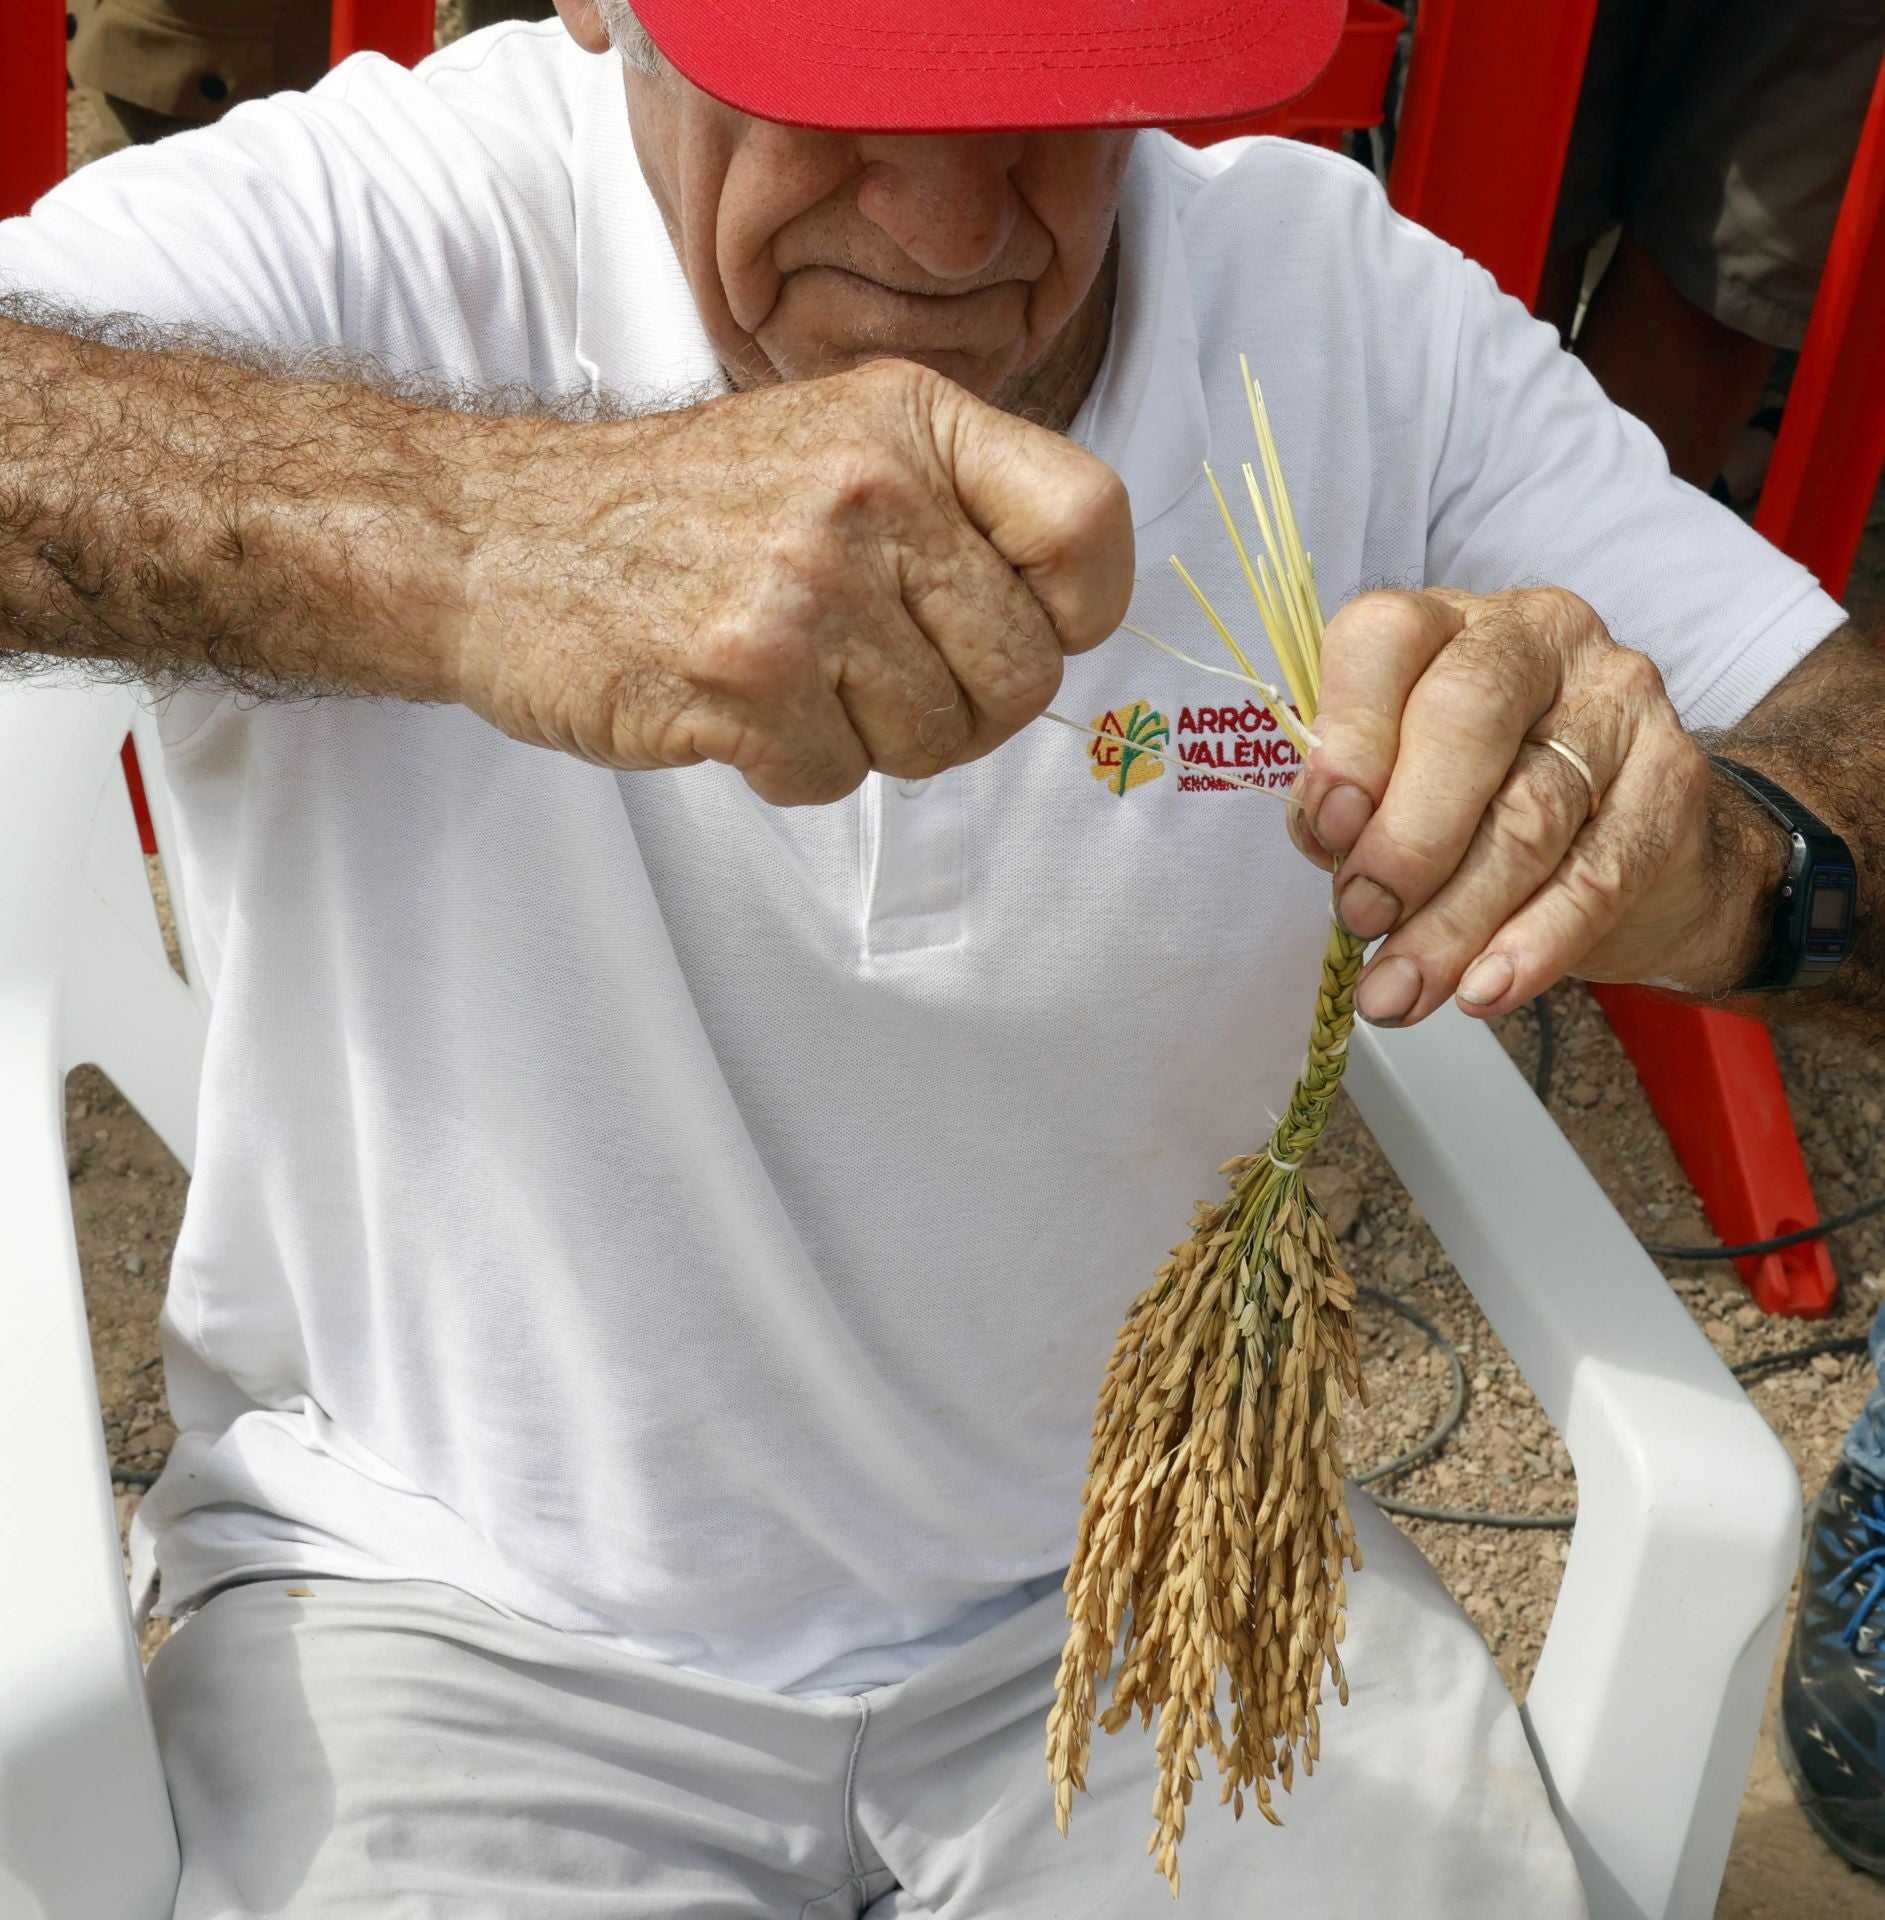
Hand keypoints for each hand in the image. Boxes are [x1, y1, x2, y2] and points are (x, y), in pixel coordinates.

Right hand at [453, 358, 1132, 804]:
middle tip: (875, 679)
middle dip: (963, 707)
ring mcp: (805, 584)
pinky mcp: (743, 677)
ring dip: (869, 739)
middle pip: (1025, 671)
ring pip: (936, 740)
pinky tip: (731, 704)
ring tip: (786, 674)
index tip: (1018, 628)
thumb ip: (956, 510)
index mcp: (910, 419)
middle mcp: (869, 489)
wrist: (497, 537)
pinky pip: (839, 779)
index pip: (1093, 527)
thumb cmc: (683, 512)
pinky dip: (792, 767)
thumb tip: (1065, 625)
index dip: (1076, 612)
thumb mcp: (836, 444)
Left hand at [1286, 587, 1778, 1025]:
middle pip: (1465, 720)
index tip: (1325, 831)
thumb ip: (1354, 795)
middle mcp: (1538, 637)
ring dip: (1451, 922)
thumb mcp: (1402, 780)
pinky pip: (1597, 875)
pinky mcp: (1673, 778)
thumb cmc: (1487, 797)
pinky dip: (1532, 944)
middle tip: (1360, 921)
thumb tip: (1325, 838)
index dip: (1348, 736)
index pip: (1386, 639)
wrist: (1635, 839)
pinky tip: (1485, 989)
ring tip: (1400, 990)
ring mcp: (1617, 701)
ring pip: (1526, 816)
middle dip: (1404, 839)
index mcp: (1447, 622)